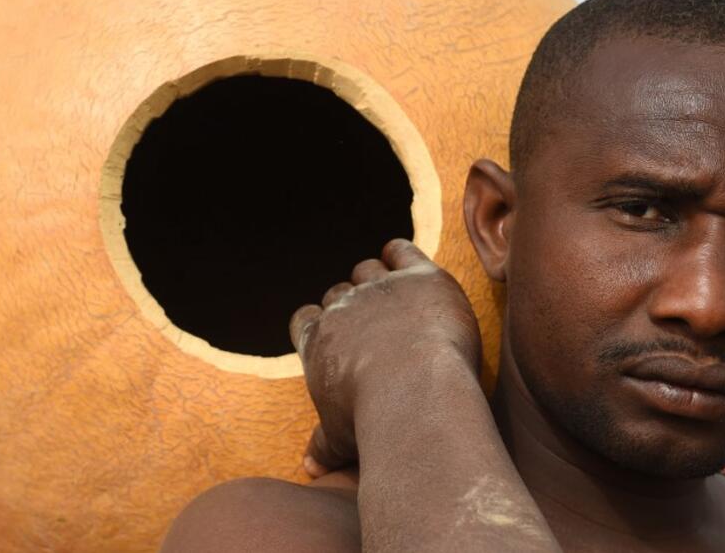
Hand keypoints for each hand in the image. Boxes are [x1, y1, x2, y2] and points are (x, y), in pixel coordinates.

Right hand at [289, 239, 481, 476]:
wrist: (415, 395)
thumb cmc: (373, 423)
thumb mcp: (340, 439)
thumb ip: (322, 446)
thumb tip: (309, 471)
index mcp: (317, 341)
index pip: (305, 319)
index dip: (317, 324)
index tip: (331, 334)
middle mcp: (342, 307)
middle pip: (338, 292)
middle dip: (350, 304)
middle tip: (370, 321)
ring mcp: (380, 288)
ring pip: (368, 270)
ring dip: (375, 278)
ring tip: (390, 292)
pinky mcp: (420, 278)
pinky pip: (402, 252)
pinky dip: (400, 253)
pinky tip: (403, 259)